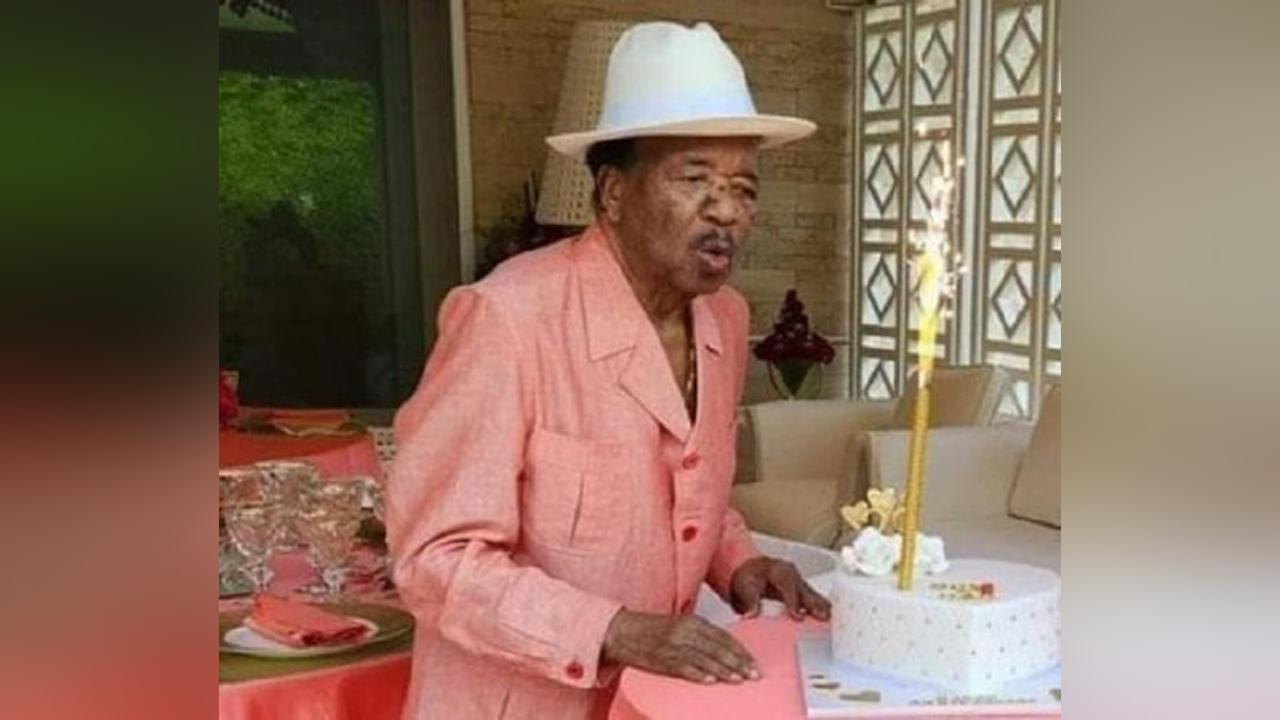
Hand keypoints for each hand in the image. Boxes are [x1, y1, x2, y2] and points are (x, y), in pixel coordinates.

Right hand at [601, 609, 760, 683]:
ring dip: (724, 670)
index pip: (723, 636)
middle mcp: (685, 631)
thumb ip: (701, 635)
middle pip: (718, 648)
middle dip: (738, 662)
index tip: (753, 662)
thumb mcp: (679, 625)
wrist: (621, 632)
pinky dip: (698, 673)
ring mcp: (674, 645)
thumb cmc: (650, 630)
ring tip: (739, 679)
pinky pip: (684, 667)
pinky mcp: (662, 659)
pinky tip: (711, 680)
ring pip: (705, 658)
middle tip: (754, 674)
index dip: (740, 650)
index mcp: (691, 621)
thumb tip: (724, 650)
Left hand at [728, 556, 830, 620]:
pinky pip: (813, 599)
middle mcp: (792, 574)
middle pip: (805, 589)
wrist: (750, 571)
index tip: (797, 616)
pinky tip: (828, 619)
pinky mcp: (803, 591)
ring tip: (829, 620)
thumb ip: (750, 601)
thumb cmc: (748, 577)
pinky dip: (820, 608)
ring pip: (812, 594)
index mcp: (778, 569)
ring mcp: (799, 582)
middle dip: (814, 604)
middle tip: (822, 617)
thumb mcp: (745, 587)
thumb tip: (753, 615)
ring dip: (820, 607)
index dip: (793, 601)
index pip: (788, 585)